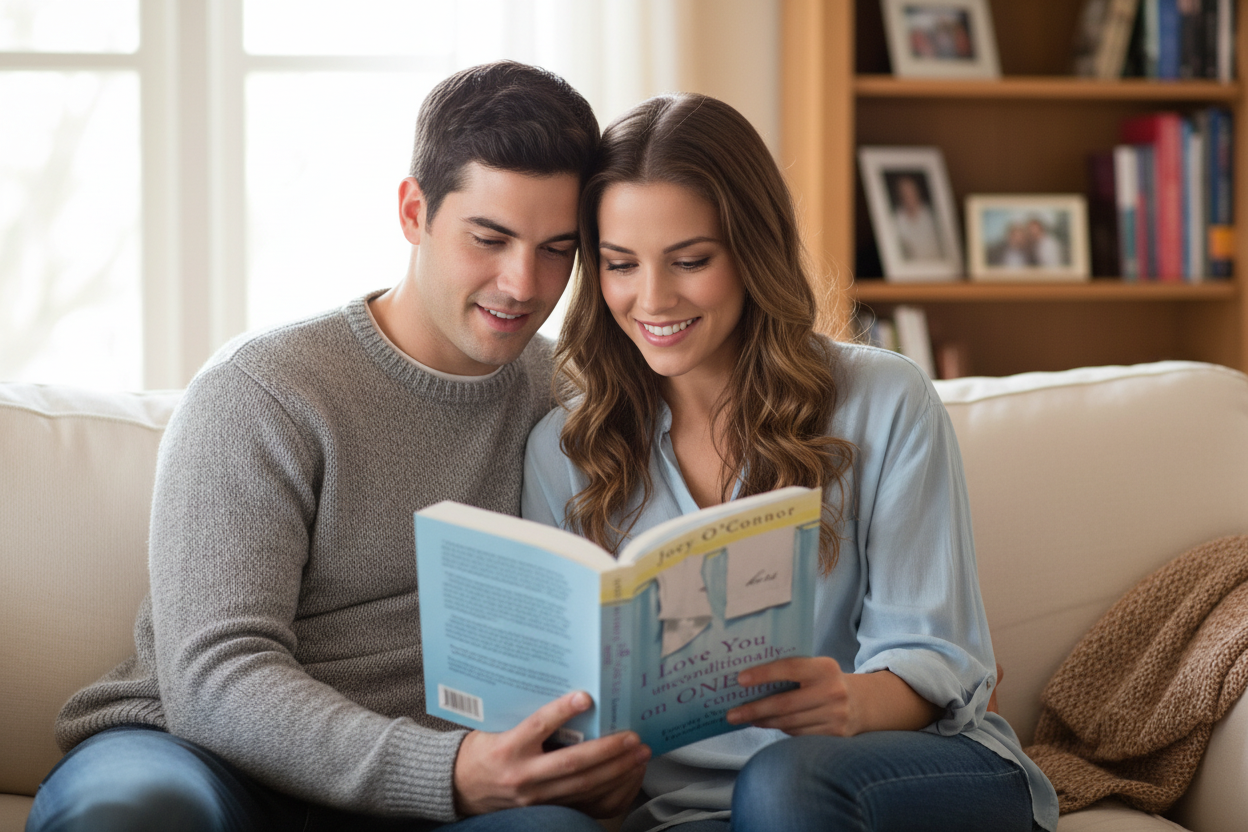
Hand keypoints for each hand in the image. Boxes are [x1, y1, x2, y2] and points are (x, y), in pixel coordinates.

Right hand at [453, 691, 650, 816]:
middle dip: (607, 750)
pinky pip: (584, 804)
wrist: (461, 788)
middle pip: (571, 764)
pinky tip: (627, 776)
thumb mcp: (496, 728)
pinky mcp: (545, 810)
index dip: (562, 712)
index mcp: (507, 749)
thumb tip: (566, 692)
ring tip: (639, 755)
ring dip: (616, 770)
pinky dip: (610, 790)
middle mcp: (522, 776)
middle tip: (633, 736)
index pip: (538, 727)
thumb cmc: (483, 751)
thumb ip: (526, 715)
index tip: (585, 697)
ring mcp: (535, 798)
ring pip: (583, 787)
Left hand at [726, 656, 857, 735]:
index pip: (789, 668)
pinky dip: (780, 729)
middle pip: (785, 704)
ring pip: (789, 722)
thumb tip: (749, 681)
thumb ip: (792, 670)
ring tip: (745, 719)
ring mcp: (836, 715)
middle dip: (755, 709)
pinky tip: (766, 725)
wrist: (862, 702)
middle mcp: (832, 691)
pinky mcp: (835, 734)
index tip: (740, 680)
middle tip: (732, 714)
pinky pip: (799, 735)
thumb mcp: (816, 668)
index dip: (763, 674)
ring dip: (764, 722)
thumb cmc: (826, 681)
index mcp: (825, 668)